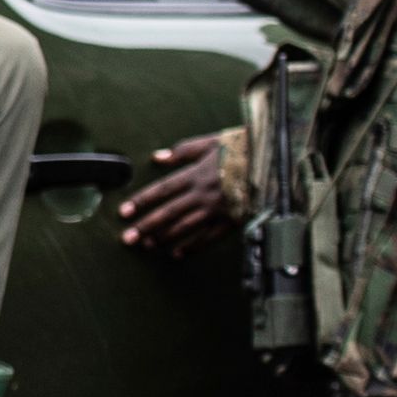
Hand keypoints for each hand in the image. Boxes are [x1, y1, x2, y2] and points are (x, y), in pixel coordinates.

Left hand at [119, 135, 241, 254]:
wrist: (272, 163)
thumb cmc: (239, 148)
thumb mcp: (209, 142)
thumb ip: (182, 151)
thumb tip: (157, 157)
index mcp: (196, 174)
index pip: (162, 190)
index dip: (142, 201)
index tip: (124, 212)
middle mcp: (202, 194)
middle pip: (169, 213)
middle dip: (146, 226)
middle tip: (127, 238)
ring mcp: (216, 209)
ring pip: (185, 227)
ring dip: (164, 238)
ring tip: (146, 246)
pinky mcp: (230, 220)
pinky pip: (208, 237)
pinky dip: (192, 247)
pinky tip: (177, 254)